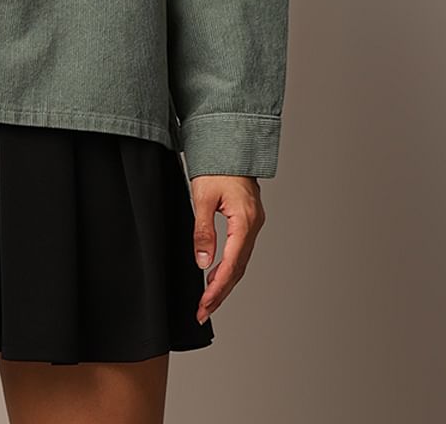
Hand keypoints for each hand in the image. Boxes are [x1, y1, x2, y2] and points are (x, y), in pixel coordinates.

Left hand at [189, 175, 265, 324]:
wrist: (230, 144)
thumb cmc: (216, 166)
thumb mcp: (202, 196)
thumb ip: (203, 230)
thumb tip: (203, 263)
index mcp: (245, 220)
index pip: (232, 264)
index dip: (217, 288)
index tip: (203, 305)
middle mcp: (254, 225)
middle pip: (239, 268)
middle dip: (220, 293)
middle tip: (202, 313)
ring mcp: (254, 224)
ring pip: (241, 262)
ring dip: (225, 283)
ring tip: (207, 302)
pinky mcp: (249, 221)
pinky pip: (240, 251)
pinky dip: (229, 268)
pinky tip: (216, 277)